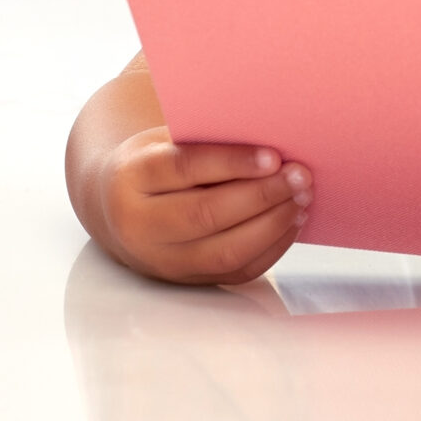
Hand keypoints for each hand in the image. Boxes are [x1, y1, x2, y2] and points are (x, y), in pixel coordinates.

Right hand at [90, 132, 311, 284]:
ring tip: (302, 198)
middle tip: (300, 176)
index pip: (184, 168)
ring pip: (224, 251)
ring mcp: (161, 260)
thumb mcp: (166, 140)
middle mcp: (139, 225)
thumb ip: (207, 141)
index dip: (232, 163)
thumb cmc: (155, 164)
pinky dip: (271, 247)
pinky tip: (291, 221)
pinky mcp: (186, 280)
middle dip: (261, 196)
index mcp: (131, 177)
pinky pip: (236, 271)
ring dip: (272, 225)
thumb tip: (273, 139)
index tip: (274, 156)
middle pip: (206, 215)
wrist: (118, 207)